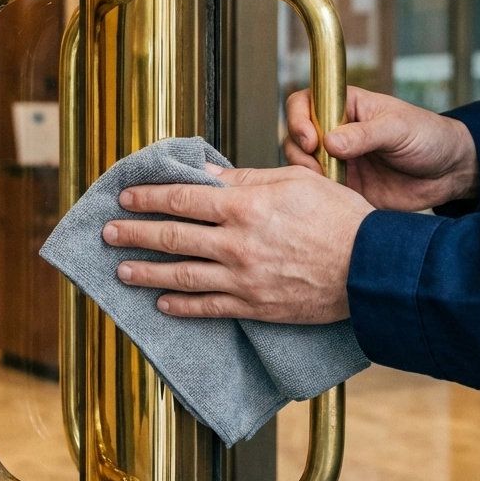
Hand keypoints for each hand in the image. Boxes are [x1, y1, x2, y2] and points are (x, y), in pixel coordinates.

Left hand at [102, 164, 373, 322]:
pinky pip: (207, 307)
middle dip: (134, 233)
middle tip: (109, 232)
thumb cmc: (340, 218)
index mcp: (245, 205)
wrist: (370, 268)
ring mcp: (242, 278)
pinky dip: (181, 305)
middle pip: (172, 236)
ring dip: (146, 272)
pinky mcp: (254, 306)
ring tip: (122, 270)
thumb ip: (246, 178)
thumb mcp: (295, 181)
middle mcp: (237, 243)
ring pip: (180, 276)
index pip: (182, 198)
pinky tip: (162, 303)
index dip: (149, 196)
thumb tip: (208, 172)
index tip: (126, 197)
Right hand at [283, 86, 479, 211]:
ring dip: (307, 173)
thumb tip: (330, 142)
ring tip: (330, 181)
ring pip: (302, 164)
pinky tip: (334, 197)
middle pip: (296, 136)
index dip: (299, 119)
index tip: (312, 140)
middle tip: (319, 166)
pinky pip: (320, 190)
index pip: (305, 103)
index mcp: (346, 107)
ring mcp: (338, 160)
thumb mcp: (399, 129)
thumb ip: (365, 135)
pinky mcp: (344, 187)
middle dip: (300, 151)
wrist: (449, 173)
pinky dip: (318, 194)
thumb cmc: (429, 136)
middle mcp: (336, 132)